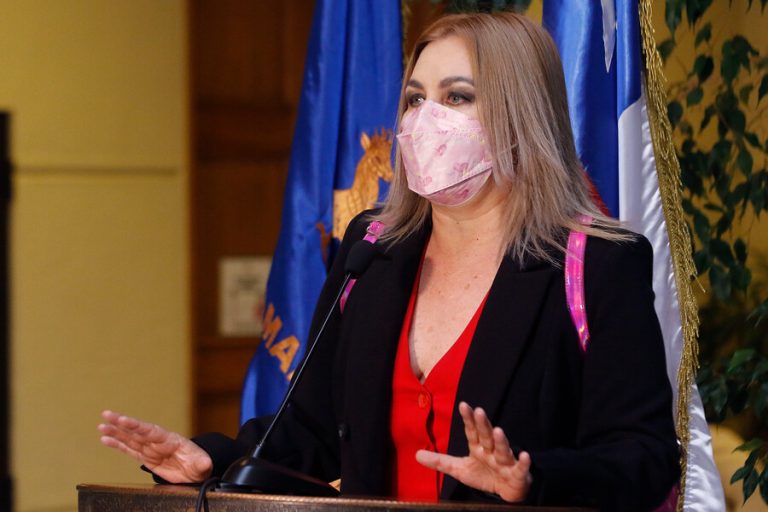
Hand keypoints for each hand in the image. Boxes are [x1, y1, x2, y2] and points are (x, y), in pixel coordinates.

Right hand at [98, 410, 212, 483]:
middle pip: (137, 430)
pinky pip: (129, 449)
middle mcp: (157, 441)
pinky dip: (117, 444)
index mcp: (169, 439)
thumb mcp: (202, 464)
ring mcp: (150, 448)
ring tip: (101, 426)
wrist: (195, 470)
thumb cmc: (198, 464)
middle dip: (121, 423)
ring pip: (130, 438)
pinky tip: (105, 439)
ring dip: (115, 432)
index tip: (123, 420)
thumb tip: (205, 464)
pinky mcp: (146, 457)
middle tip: (106, 414)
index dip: (136, 426)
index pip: (150, 431)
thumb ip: (202, 463)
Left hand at [415, 402, 531, 501]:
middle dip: (483, 424)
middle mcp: (491, 451)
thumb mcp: (459, 469)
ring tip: (498, 431)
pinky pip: (520, 468)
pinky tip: (524, 455)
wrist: (504, 491)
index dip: (468, 419)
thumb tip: (416, 454)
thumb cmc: (483, 475)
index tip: (463, 405)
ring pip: (503, 450)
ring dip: (501, 441)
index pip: (472, 431)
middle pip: (486, 436)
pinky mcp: (517, 474)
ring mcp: (505, 462)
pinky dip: (523, 463)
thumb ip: (439, 461)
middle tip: (479, 411)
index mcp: (478, 447)